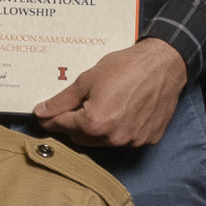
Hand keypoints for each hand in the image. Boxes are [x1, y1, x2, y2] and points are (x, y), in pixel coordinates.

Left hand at [32, 40, 187, 153]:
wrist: (164, 64)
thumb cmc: (126, 67)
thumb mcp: (87, 80)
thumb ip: (62, 100)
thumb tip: (41, 112)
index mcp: (94, 124)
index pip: (63, 126)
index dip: (50, 120)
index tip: (44, 118)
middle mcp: (114, 138)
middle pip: (81, 137)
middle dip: (72, 125)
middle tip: (71, 109)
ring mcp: (133, 140)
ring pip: (102, 141)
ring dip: (95, 129)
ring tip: (99, 107)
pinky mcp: (148, 138)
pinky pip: (125, 139)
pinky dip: (118, 129)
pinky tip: (120, 112)